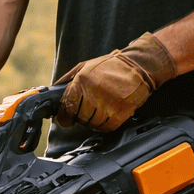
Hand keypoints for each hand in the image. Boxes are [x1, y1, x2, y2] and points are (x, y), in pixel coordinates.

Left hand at [55, 32, 176, 131]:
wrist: (138, 66)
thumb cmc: (111, 66)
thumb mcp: (85, 66)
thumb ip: (68, 78)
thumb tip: (54, 88)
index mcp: (82, 81)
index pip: (66, 107)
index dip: (64, 116)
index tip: (65, 119)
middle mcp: (93, 93)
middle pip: (78, 117)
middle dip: (79, 117)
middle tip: (85, 112)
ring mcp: (107, 104)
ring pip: (91, 124)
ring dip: (91, 122)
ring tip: (98, 112)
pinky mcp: (119, 113)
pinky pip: (105, 127)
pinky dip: (103, 125)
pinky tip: (106, 116)